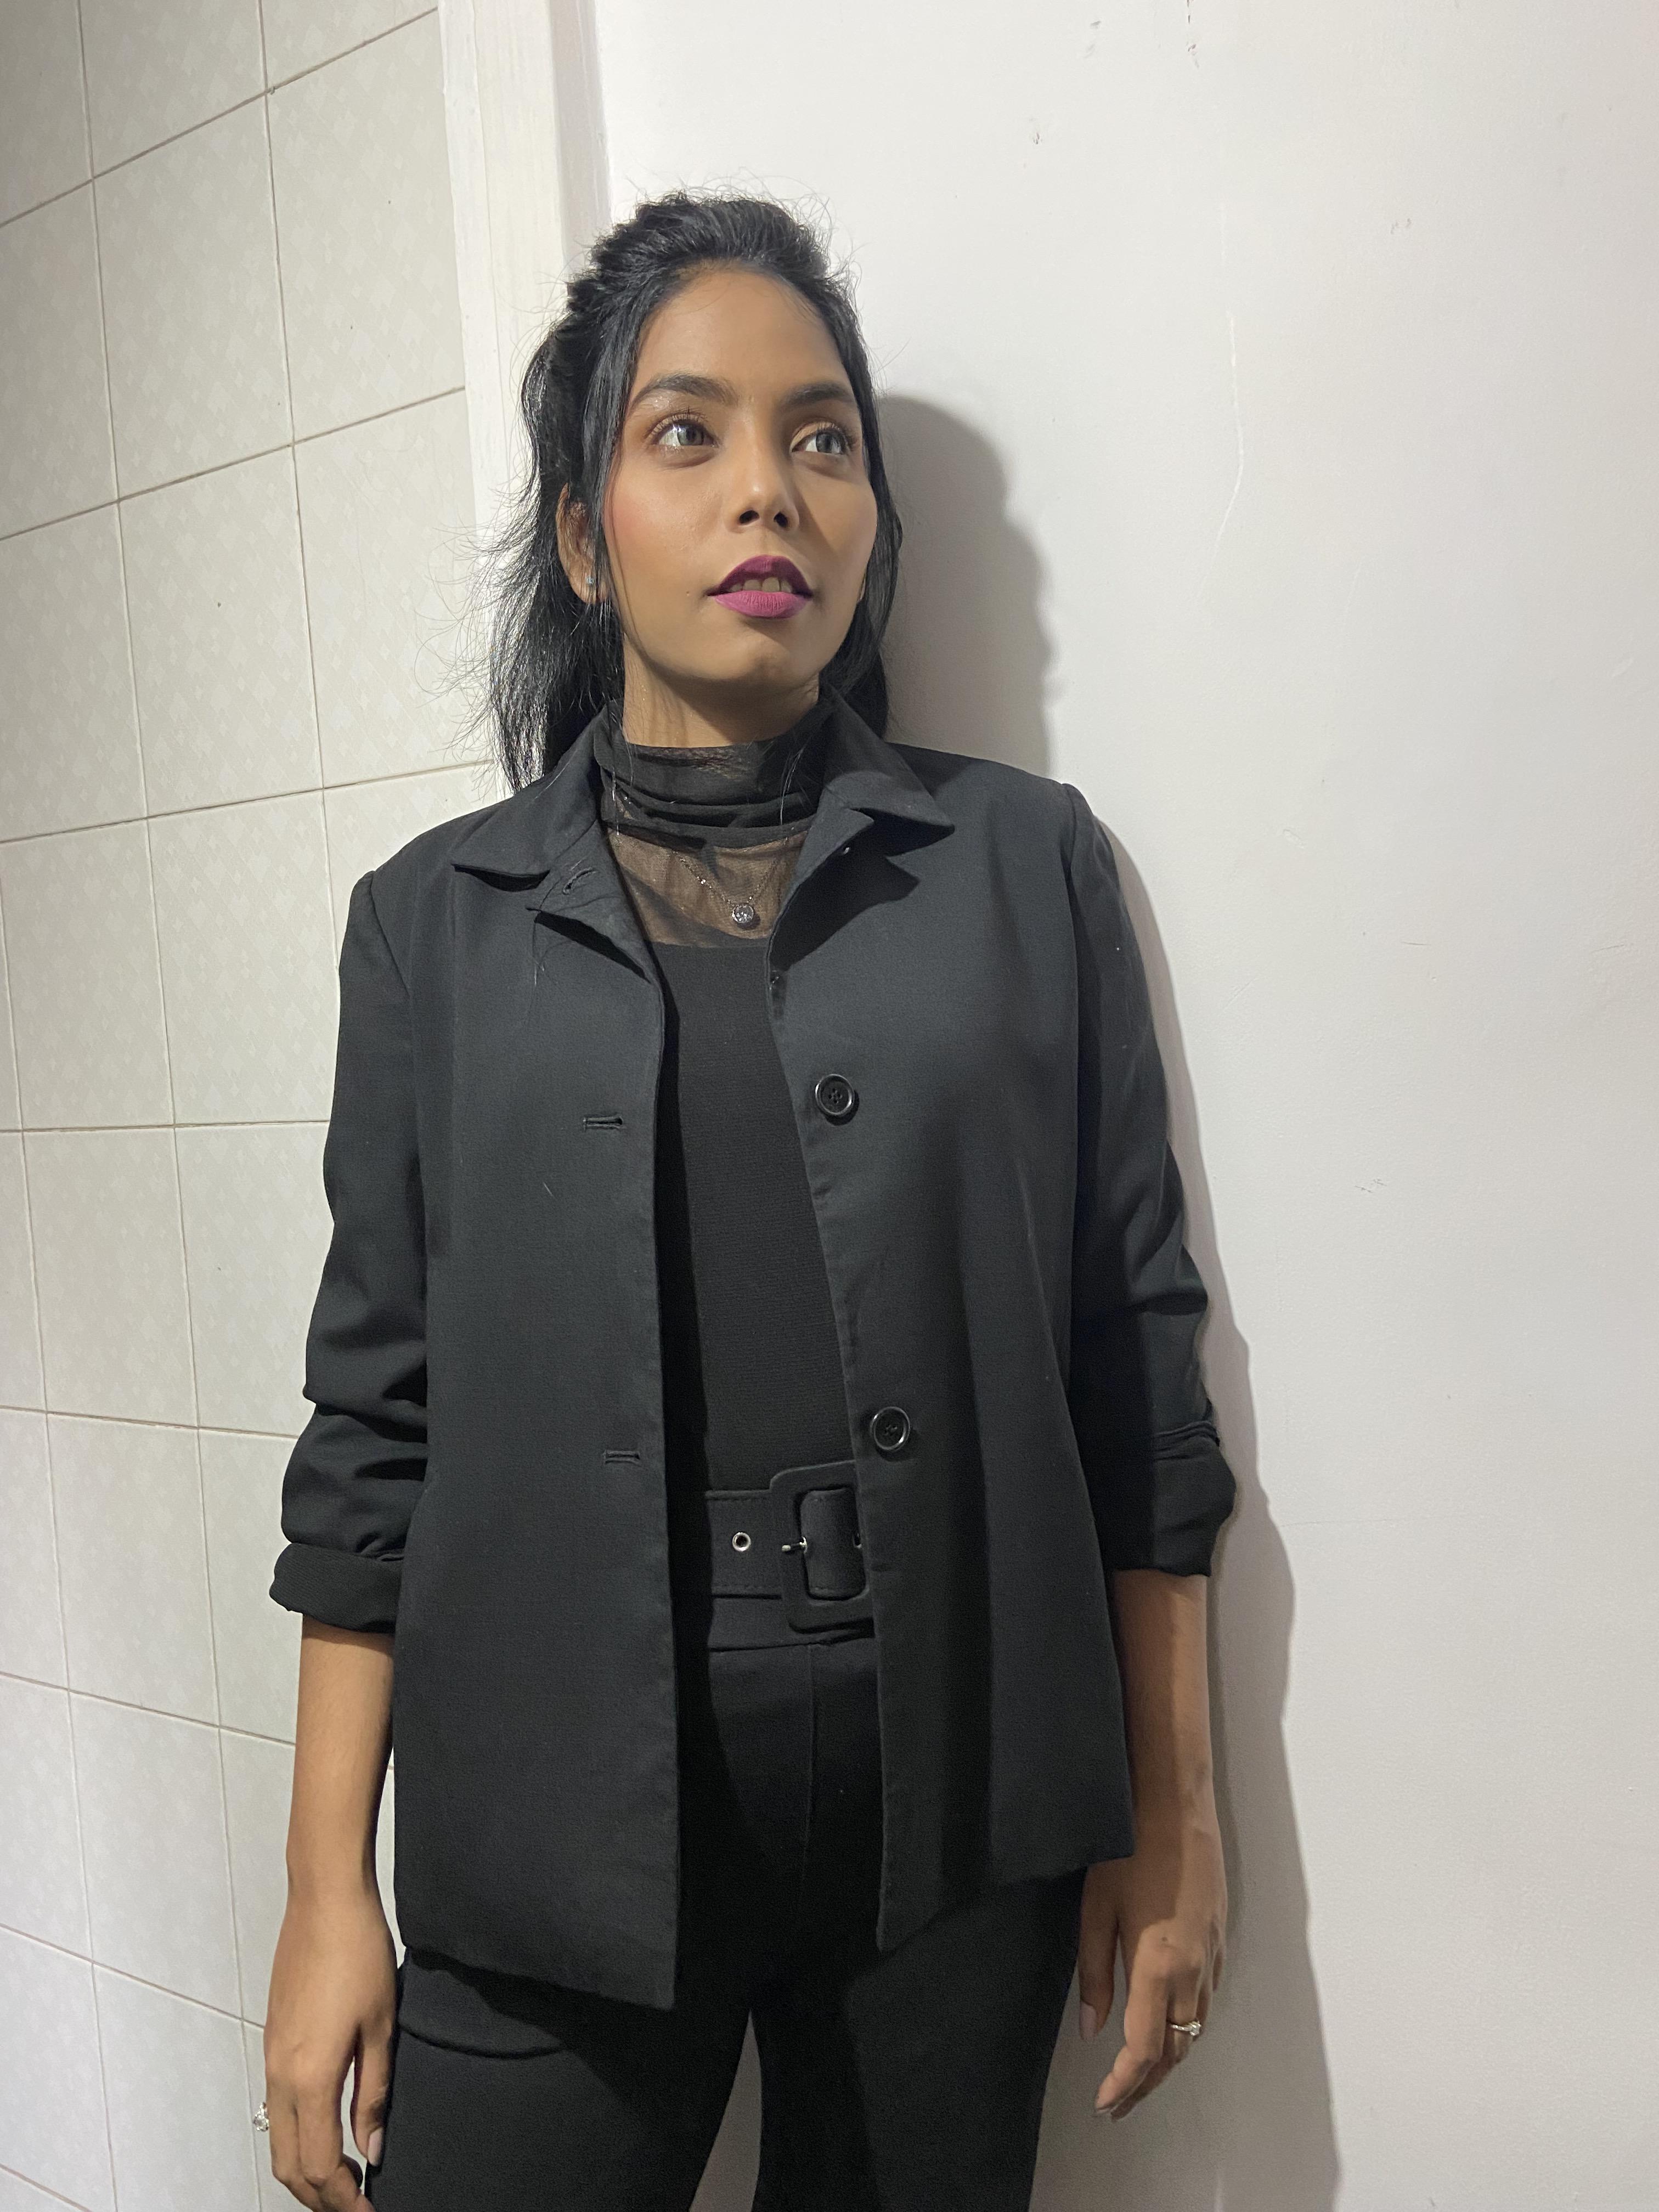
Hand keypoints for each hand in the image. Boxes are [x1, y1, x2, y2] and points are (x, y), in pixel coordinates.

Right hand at [261, 1881, 397, 2207]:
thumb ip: (375, 2093)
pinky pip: (277, 2106)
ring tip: (345, 2174)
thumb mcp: (381, 2026)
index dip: (343, 2199)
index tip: (369, 2208)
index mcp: (309, 2077)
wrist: (324, 1898)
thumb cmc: (359, 1952)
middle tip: (355, 2202)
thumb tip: (372, 2148)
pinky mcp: (273, 2040)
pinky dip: (298, 2134)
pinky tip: (329, 2129)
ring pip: (277, 2138)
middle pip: (287, 2164)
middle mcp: (280, 2074)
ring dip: (305, 2168)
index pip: (317, 2165)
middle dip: (318, 2195)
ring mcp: (271, 2057)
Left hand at [1076, 1797, 1226, 2119]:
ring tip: (1141, 2074)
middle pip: (1174, 2049)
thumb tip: (1091, 2029)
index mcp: (1157, 1967)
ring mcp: (1212, 1954)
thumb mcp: (1095, 1910)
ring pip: (1195, 2028)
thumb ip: (1093, 1973)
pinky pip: (1207, 1999)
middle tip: (1119, 2103)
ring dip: (1169, 2057)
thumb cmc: (1127, 1849)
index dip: (1123, 2084)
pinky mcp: (1220, 1937)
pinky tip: (1170, 2022)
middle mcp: (1192, 1970)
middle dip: (1147, 2084)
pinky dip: (1188, 2024)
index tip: (1104, 2103)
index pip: (1143, 2050)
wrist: (1174, 1804)